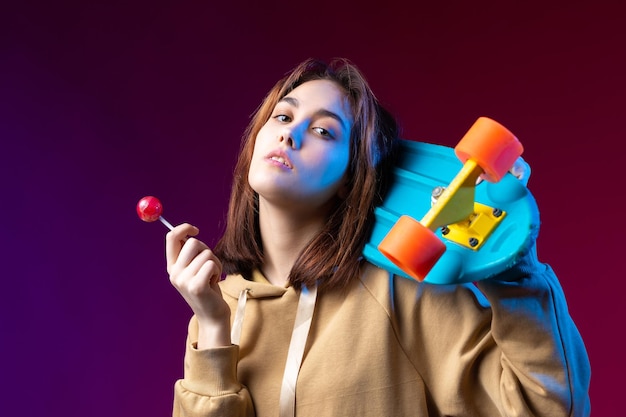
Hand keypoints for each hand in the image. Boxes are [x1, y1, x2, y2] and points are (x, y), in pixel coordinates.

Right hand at [166, 223, 230, 347]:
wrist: (212, 316)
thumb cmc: (207, 289)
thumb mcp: (193, 270)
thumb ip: (188, 254)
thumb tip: (186, 231)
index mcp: (172, 267)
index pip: (171, 237)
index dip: (184, 228)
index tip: (196, 230)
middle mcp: (174, 273)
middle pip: (193, 243)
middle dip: (206, 249)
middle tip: (210, 264)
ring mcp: (184, 280)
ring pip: (206, 253)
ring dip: (215, 263)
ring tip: (212, 276)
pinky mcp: (197, 286)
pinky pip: (211, 264)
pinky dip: (218, 270)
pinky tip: (214, 282)